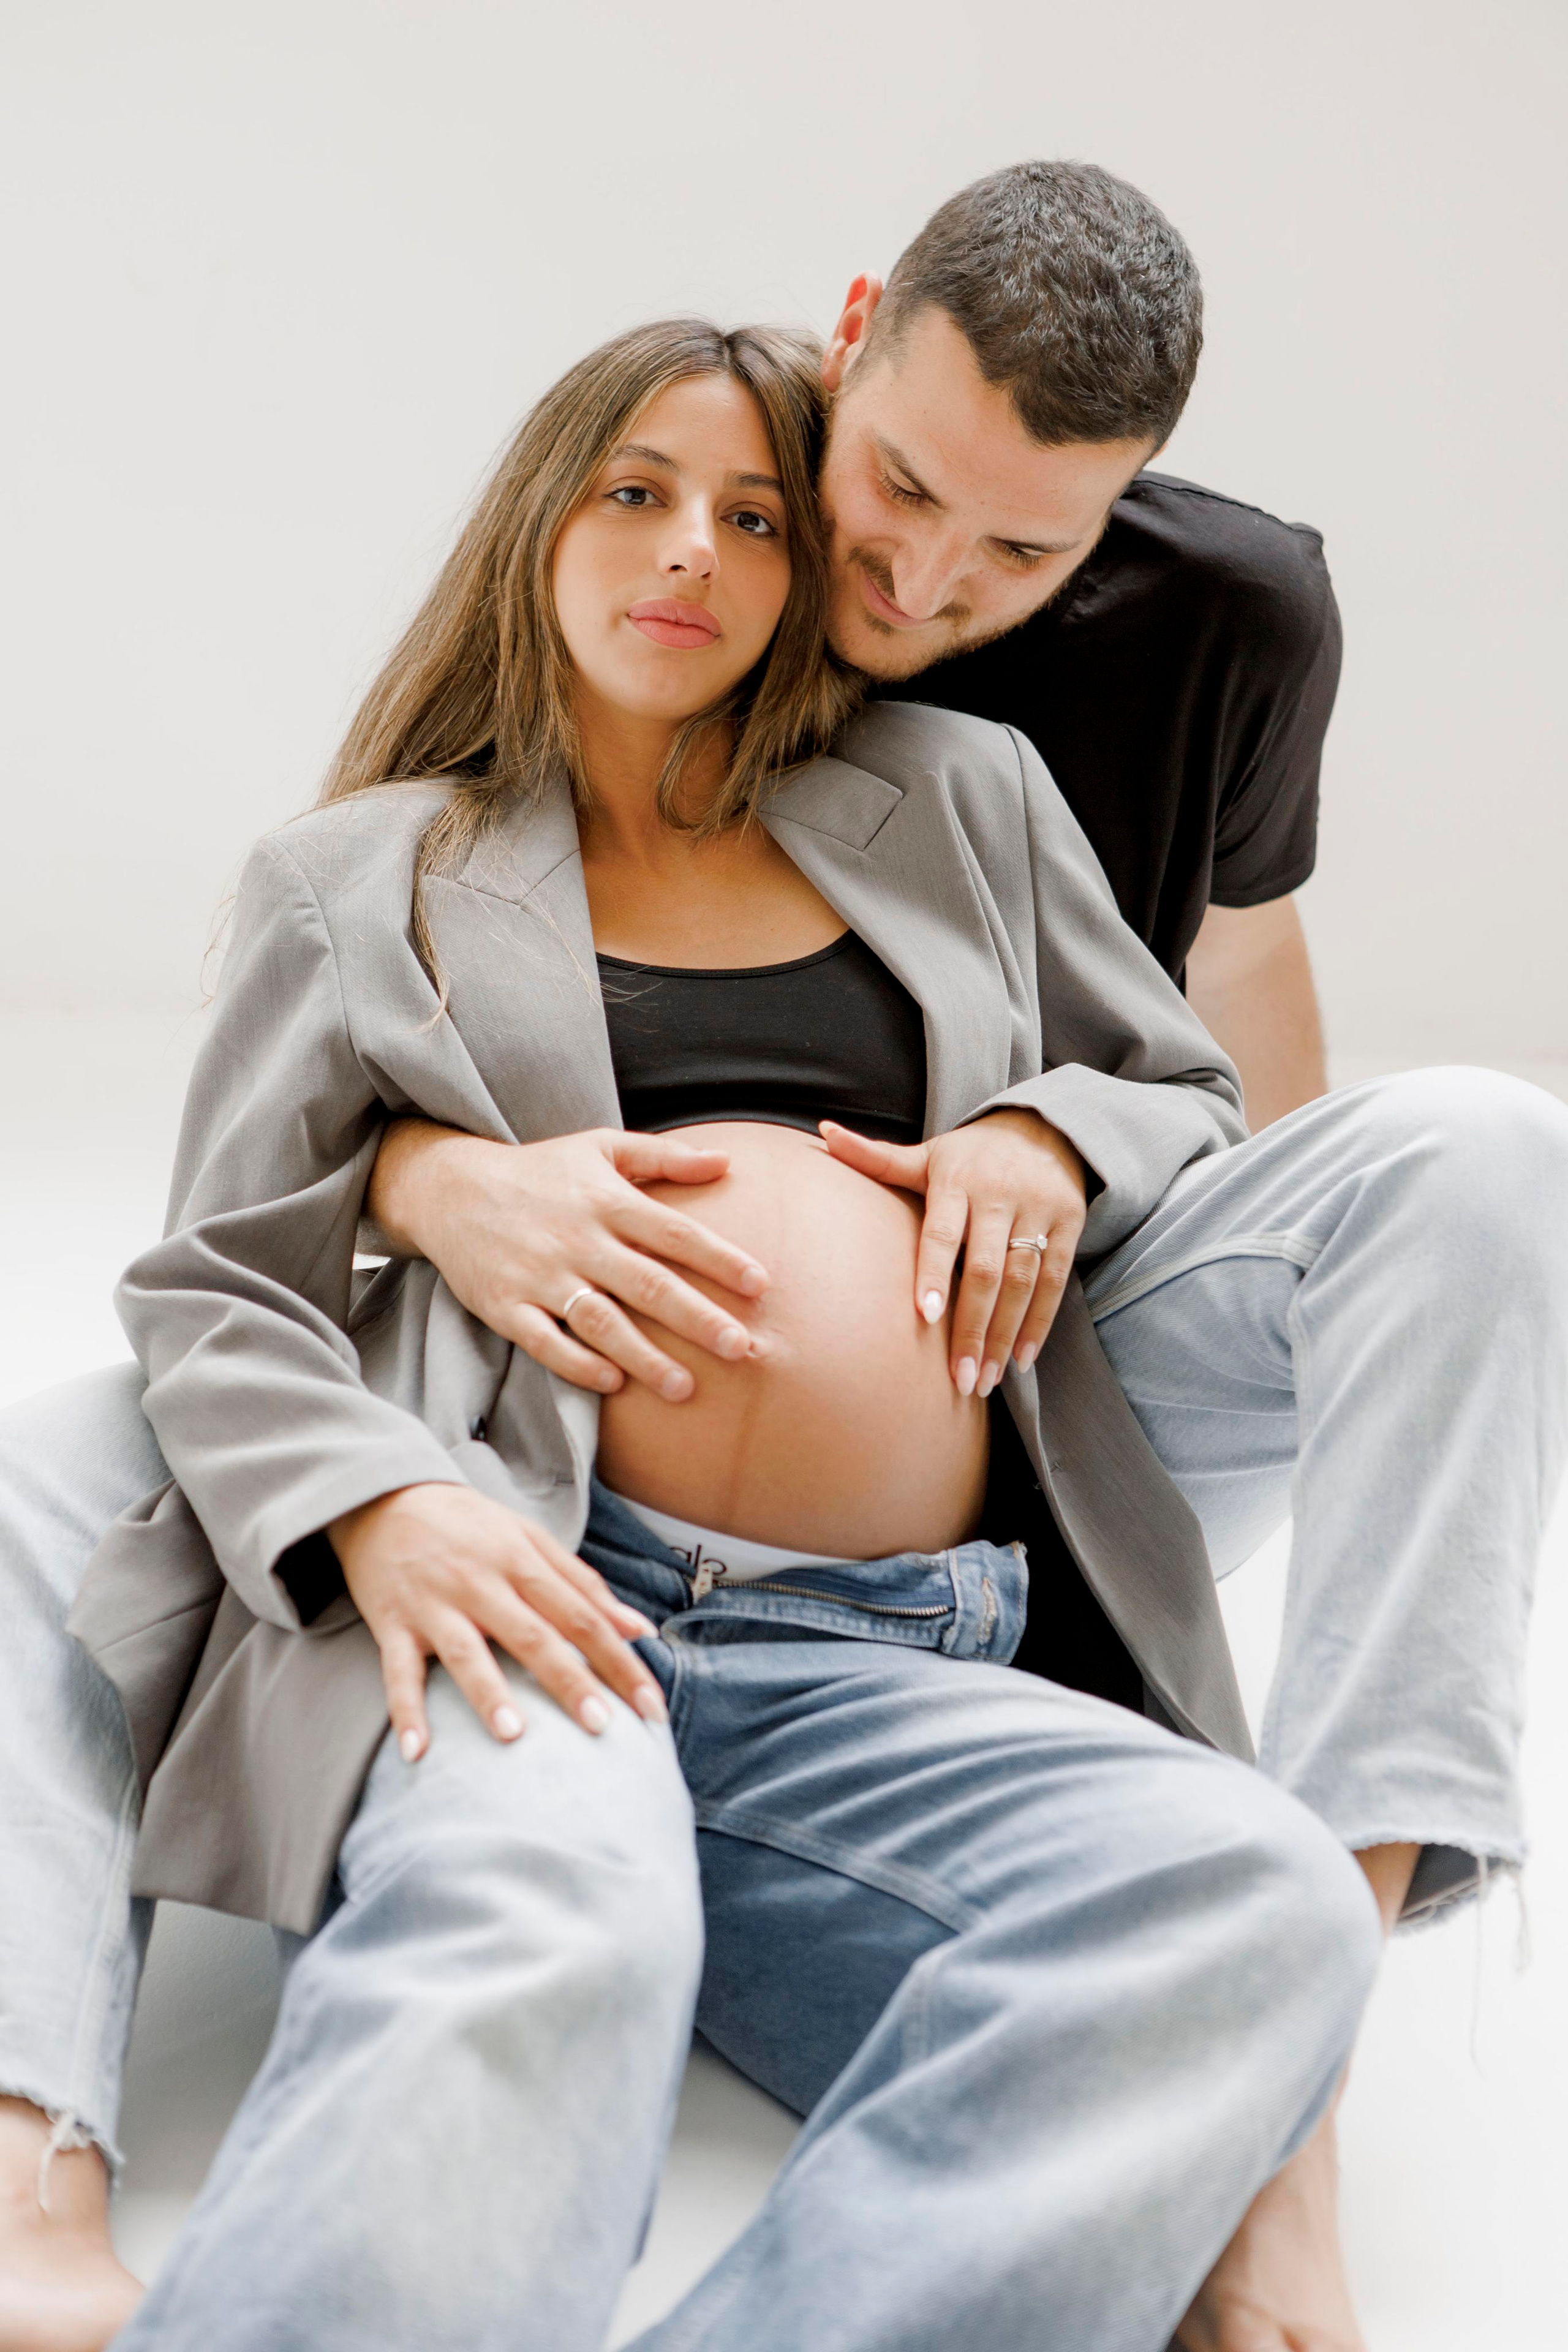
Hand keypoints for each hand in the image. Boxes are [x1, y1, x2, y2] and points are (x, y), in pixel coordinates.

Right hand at [329, 1482, 668, 1759]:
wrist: (384, 1495)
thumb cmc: (470, 1526)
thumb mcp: (530, 1540)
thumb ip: (584, 1584)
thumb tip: (639, 1629)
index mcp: (522, 1561)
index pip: (581, 1616)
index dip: (619, 1661)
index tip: (651, 1706)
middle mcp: (481, 1582)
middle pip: (533, 1635)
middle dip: (570, 1681)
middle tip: (603, 1726)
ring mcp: (434, 1604)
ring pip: (465, 1652)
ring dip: (488, 1693)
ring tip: (514, 1735)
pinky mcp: (391, 1623)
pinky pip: (398, 1672)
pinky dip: (405, 1711)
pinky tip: (417, 1751)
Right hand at [368, 1120, 768, 1401]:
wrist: (449, 1188)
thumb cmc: (540, 1171)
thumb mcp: (600, 1146)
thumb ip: (664, 1157)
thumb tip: (728, 1161)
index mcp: (607, 1200)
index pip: (674, 1232)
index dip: (719, 1259)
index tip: (761, 1286)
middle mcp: (578, 1239)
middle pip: (647, 1283)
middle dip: (697, 1319)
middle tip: (743, 1350)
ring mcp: (540, 1275)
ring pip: (600, 1321)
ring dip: (644, 1356)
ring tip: (686, 1388)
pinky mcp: (505, 1306)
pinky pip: (545, 1342)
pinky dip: (578, 1364)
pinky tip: (613, 1383)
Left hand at [819, 1109, 1086, 1395]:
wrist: (1045, 1127)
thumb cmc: (971, 1155)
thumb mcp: (928, 1154)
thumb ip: (878, 1157)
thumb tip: (823, 1133)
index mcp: (958, 1181)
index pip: (943, 1234)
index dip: (934, 1274)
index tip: (924, 1316)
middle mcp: (1000, 1195)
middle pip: (986, 1270)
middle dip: (973, 1328)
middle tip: (960, 1378)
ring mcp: (1038, 1210)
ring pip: (1023, 1282)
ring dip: (1006, 1335)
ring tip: (987, 1380)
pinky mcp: (1070, 1223)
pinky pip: (1055, 1280)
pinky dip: (1040, 1323)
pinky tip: (1023, 1360)